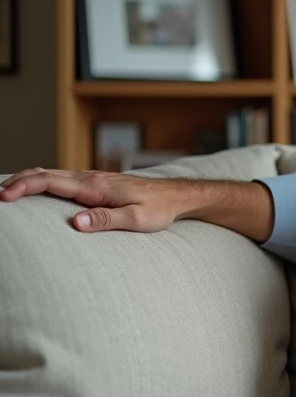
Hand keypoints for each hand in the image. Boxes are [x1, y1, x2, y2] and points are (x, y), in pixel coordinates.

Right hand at [0, 168, 186, 232]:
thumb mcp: (137, 220)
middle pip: (43, 173)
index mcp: (95, 186)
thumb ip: (107, 221)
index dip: (23, 187)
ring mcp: (92, 179)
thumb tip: (76, 222)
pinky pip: (61, 180)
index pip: (49, 181)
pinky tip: (32, 192)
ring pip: (50, 175)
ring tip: (5, 194)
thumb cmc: (160, 209)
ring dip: (25, 181)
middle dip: (15, 182)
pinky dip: (40, 183)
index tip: (3, 196)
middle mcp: (90, 178)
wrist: (177, 196)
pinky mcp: (96, 184)